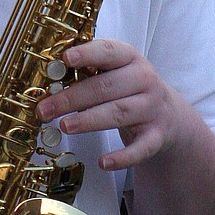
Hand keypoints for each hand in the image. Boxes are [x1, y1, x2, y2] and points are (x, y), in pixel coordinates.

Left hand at [35, 38, 191, 171]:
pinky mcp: (157, 136)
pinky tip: (102, 163)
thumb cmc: (129, 90)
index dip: (87, 54)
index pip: (109, 51)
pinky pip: (140, 149)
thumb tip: (50, 78)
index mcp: (130, 59)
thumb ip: (88, 72)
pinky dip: (122, 157)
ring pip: (119, 113)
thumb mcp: (114, 72)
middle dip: (72, 98)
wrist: (169, 115)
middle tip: (45, 109)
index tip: (66, 59)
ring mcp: (152, 109)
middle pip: (106, 87)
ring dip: (89, 120)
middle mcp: (145, 81)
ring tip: (64, 126)